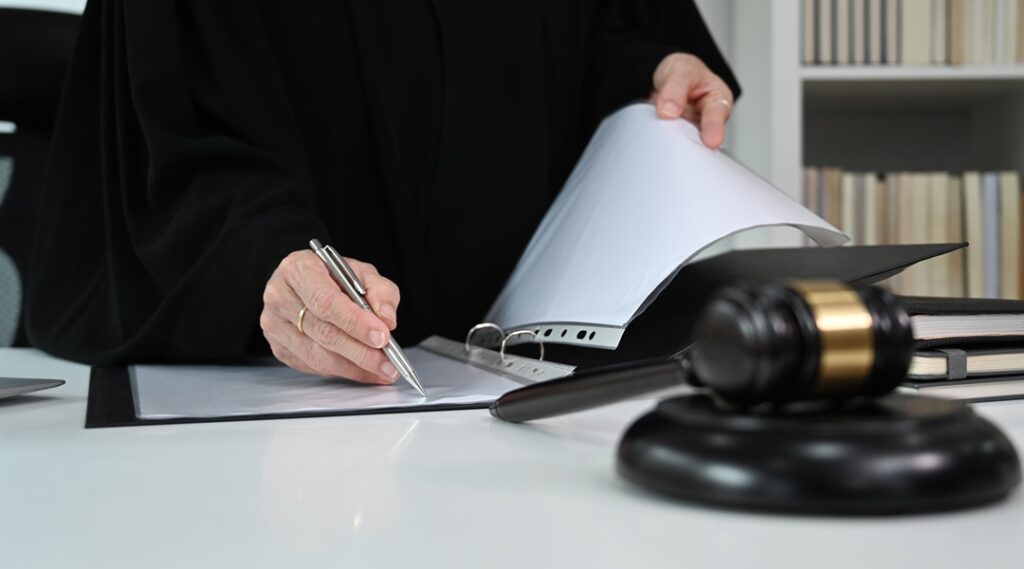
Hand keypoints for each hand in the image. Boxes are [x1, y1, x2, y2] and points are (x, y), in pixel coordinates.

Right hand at [260, 250, 401, 382]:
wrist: (305, 283)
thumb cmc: (331, 276)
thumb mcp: (361, 272)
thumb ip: (380, 291)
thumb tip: (387, 319)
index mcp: (298, 269)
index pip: (326, 302)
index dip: (356, 322)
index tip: (382, 336)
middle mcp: (280, 296)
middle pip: (323, 333)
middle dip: (361, 351)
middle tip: (388, 362)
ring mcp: (274, 325)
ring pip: (317, 356)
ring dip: (354, 368)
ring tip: (381, 370)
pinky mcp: (278, 347)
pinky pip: (312, 366)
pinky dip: (342, 371)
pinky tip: (362, 370)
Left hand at [650, 52, 734, 148]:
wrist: (667, 76)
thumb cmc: (684, 71)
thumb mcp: (681, 71)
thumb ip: (675, 90)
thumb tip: (668, 112)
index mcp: (719, 100)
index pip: (717, 115)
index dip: (714, 128)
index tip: (712, 140)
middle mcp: (708, 119)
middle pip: (702, 136)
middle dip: (694, 142)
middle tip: (684, 147)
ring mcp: (692, 129)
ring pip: (686, 142)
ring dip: (676, 142)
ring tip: (668, 140)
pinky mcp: (678, 135)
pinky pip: (671, 142)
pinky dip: (665, 141)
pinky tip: (660, 139)